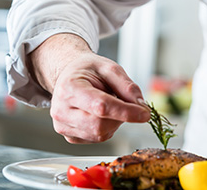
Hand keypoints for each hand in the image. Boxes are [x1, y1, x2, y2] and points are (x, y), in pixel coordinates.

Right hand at [29, 33, 150, 142]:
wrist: (69, 75)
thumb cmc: (88, 70)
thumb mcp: (110, 68)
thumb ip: (127, 86)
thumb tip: (141, 106)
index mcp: (69, 88)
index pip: (101, 106)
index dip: (126, 112)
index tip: (145, 113)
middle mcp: (61, 110)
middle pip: (100, 125)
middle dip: (121, 116)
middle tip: (125, 102)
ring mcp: (63, 126)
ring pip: (100, 134)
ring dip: (115, 122)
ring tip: (110, 104)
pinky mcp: (70, 136)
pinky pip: (97, 139)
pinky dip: (107, 128)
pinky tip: (102, 114)